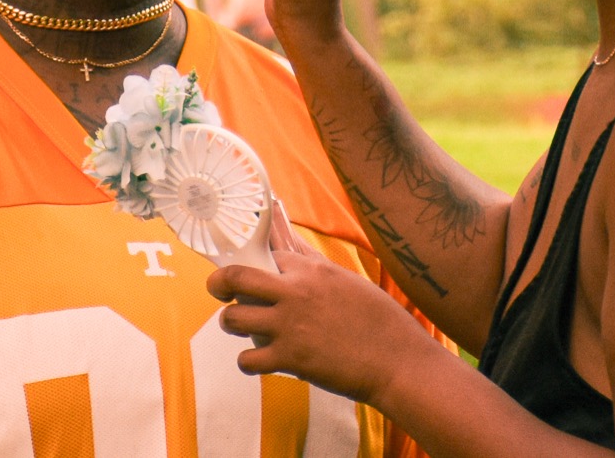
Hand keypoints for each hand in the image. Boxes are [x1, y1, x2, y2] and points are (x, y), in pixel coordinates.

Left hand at [208, 248, 431, 407]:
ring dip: (232, 323)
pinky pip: (246, 359)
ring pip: (232, 318)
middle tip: (219, 290)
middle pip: (237, 276)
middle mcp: (296, 292)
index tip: (248, 265)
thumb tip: (297, 254)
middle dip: (220, 282)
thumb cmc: (380, 321)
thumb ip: (318, 272)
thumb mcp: (349, 282)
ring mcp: (289, 325)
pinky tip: (259, 361)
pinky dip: (248, 362)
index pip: (269, 253)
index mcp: (314, 270)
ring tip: (242, 327)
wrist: (395, 359)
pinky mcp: (288, 358)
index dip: (256, 260)